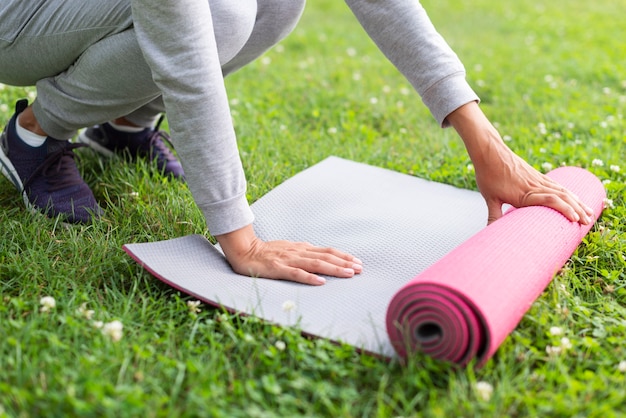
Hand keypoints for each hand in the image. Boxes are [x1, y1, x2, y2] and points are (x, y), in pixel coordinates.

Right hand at [215, 224, 362, 284]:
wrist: (244, 250)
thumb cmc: (267, 252)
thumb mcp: (289, 250)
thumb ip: (304, 254)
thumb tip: (322, 258)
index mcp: (302, 248)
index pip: (327, 251)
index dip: (343, 256)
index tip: (358, 263)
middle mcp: (298, 252)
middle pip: (326, 256)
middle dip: (344, 263)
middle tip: (360, 269)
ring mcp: (289, 260)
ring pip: (316, 264)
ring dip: (334, 269)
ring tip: (348, 274)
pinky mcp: (278, 268)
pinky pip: (296, 273)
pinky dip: (310, 278)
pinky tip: (321, 282)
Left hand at [447, 102, 594, 224]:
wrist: (490, 152)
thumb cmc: (488, 175)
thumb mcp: (489, 197)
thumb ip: (493, 215)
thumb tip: (488, 232)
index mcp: (524, 193)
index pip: (550, 200)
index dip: (564, 209)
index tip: (575, 218)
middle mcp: (534, 185)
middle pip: (561, 197)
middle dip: (576, 209)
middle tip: (587, 221)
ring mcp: (537, 179)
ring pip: (562, 190)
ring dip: (577, 202)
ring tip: (589, 212)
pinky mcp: (537, 175)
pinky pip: (557, 185)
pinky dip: (569, 193)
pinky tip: (575, 198)